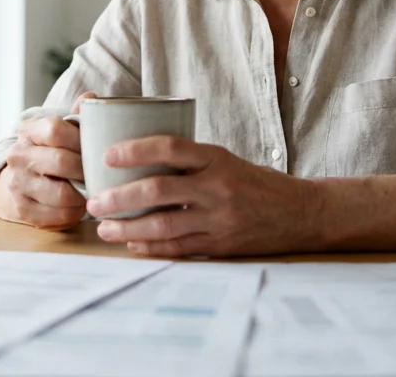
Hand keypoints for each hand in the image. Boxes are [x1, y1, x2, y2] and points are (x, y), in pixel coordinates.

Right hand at [0, 93, 94, 230]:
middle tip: (102, 174)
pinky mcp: (22, 209)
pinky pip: (57, 215)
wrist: (21, 181)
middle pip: (61, 162)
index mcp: (29, 130)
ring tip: (94, 191)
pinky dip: (75, 212)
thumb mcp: (61, 131)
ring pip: (61, 194)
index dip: (82, 140)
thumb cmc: (51, 152)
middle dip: (87, 170)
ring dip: (83, 195)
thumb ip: (77, 116)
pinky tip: (81, 204)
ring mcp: (17, 183)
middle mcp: (18, 156)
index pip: (56, 129)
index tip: (99, 148)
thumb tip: (91, 97)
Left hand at [87, 136, 324, 256]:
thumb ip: (190, 160)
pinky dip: (151, 247)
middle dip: (120, 198)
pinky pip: (178, 247)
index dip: (136, 150)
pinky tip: (132, 245)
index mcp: (216, 158)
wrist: (299, 213)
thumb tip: (139, 158)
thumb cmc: (255, 182)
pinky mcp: (220, 245)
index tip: (108, 156)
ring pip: (164, 225)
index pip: (170, 147)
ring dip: (128, 228)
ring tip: (104, 228)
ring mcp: (219, 218)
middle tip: (95, 201)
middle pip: (159, 190)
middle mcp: (217, 187)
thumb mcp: (226, 159)